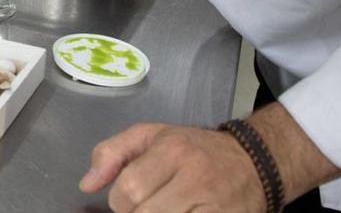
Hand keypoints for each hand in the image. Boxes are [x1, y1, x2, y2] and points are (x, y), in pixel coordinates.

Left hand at [80, 124, 264, 212]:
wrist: (254, 161)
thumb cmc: (194, 149)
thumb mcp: (151, 136)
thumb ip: (112, 153)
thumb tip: (87, 184)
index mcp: (173, 150)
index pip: (128, 189)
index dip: (119, 200)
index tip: (127, 197)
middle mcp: (196, 176)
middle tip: (145, 207)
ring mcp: (215, 205)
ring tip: (162, 210)